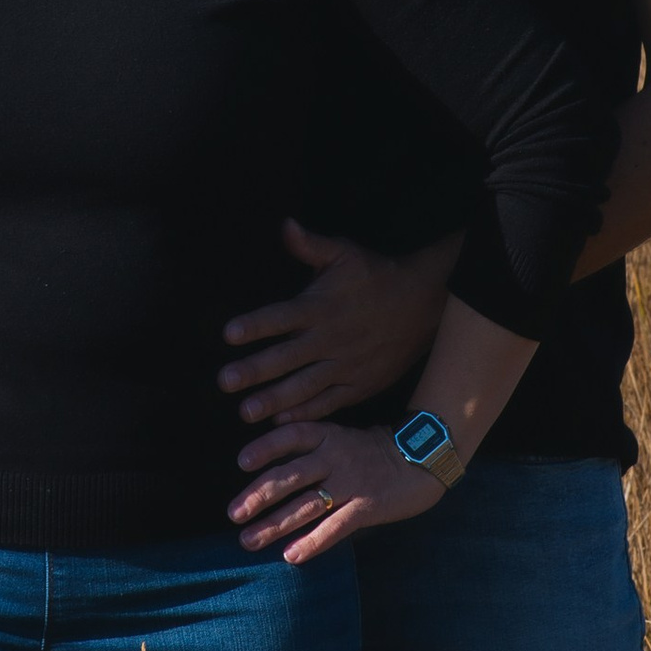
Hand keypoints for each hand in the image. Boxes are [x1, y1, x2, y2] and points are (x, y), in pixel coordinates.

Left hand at [217, 223, 458, 424]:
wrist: (425, 304)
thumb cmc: (376, 275)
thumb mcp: (346, 253)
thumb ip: (311, 246)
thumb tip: (285, 225)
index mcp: (320, 306)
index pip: (281, 316)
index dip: (255, 324)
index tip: (228, 334)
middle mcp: (330, 338)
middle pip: (287, 356)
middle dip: (255, 369)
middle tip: (224, 381)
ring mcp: (345, 365)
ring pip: (305, 386)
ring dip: (275, 400)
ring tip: (247, 412)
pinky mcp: (360, 385)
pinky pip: (330, 403)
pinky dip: (308, 414)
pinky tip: (283, 425)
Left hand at [228, 415, 445, 566]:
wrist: (423, 459)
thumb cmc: (374, 449)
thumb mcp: (340, 436)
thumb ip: (309, 446)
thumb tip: (268, 464)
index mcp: (328, 435)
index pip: (291, 436)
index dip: (265, 448)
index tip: (242, 462)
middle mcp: (336, 456)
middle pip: (290, 476)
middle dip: (258, 495)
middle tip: (233, 513)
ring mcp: (351, 483)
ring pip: (306, 505)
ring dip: (274, 524)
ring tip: (248, 540)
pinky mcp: (366, 507)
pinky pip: (335, 527)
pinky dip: (312, 542)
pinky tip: (290, 555)